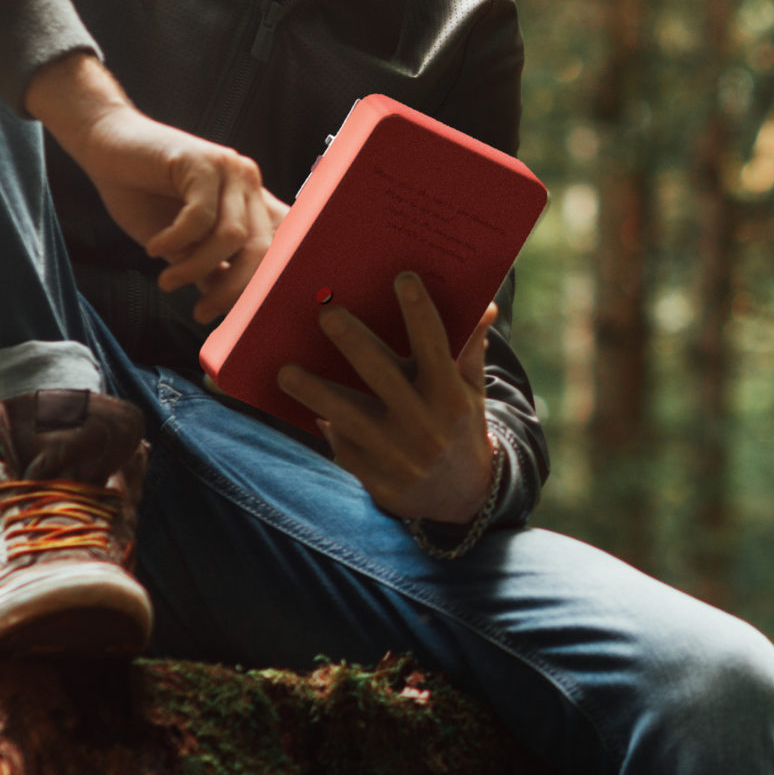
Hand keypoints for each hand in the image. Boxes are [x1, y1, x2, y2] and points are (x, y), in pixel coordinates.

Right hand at [26, 53, 286, 322]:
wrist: (106, 148)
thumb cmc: (143, 196)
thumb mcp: (181, 245)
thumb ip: (208, 270)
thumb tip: (226, 310)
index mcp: (252, 202)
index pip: (283, 247)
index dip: (270, 285)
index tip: (244, 321)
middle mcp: (249, 183)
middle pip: (264, 249)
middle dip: (234, 290)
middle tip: (202, 314)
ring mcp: (228, 169)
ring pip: (232, 236)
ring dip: (196, 267)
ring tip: (167, 280)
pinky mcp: (201, 161)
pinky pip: (200, 217)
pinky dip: (176, 241)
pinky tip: (155, 248)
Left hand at [276, 275, 497, 525]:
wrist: (461, 496)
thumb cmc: (460, 426)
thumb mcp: (472, 392)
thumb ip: (471, 350)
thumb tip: (487, 306)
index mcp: (450, 395)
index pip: (436, 345)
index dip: (420, 312)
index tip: (403, 278)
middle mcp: (425, 423)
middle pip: (382, 375)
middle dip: (354, 342)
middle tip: (327, 313)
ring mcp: (398, 453)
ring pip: (348, 415)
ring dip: (314, 392)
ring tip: (285, 371)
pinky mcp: (375, 477)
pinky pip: (344, 446)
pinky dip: (328, 426)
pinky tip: (308, 407)